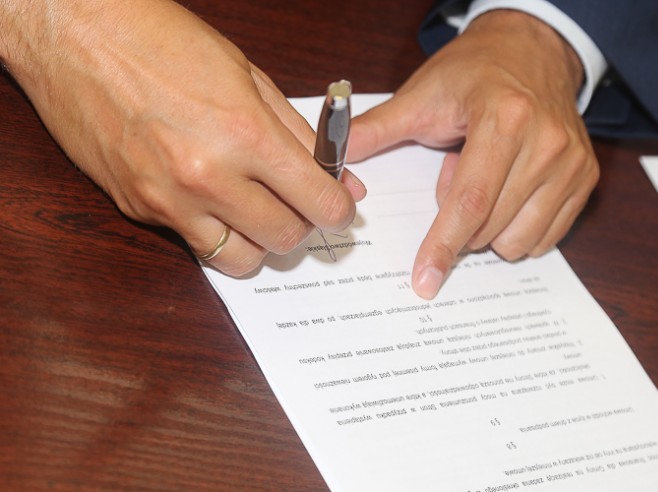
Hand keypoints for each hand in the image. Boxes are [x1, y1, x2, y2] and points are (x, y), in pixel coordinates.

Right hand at [0, 0, 364, 274]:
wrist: (77, 36)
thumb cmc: (162, 42)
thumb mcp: (249, 78)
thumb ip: (301, 136)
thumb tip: (340, 179)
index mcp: (245, 134)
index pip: (318, 202)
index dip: (340, 210)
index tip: (340, 206)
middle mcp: (208, 176)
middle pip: (285, 238)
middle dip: (302, 223)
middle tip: (297, 201)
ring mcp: (170, 199)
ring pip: (243, 259)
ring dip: (261, 240)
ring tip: (257, 210)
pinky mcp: (140, 209)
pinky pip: (197, 244)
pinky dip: (217, 232)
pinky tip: (214, 202)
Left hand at [348, 10, 598, 298]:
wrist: (531, 50)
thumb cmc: (475, 72)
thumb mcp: (422, 94)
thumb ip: (377, 129)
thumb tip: (333, 156)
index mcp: (505, 119)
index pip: (470, 202)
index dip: (442, 246)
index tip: (424, 279)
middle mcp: (547, 143)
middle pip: (490, 227)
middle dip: (458, 225)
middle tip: (455, 174)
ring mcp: (572, 163)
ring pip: (518, 240)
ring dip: (489, 229)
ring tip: (486, 178)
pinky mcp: (586, 178)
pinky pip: (544, 237)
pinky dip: (516, 229)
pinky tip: (509, 189)